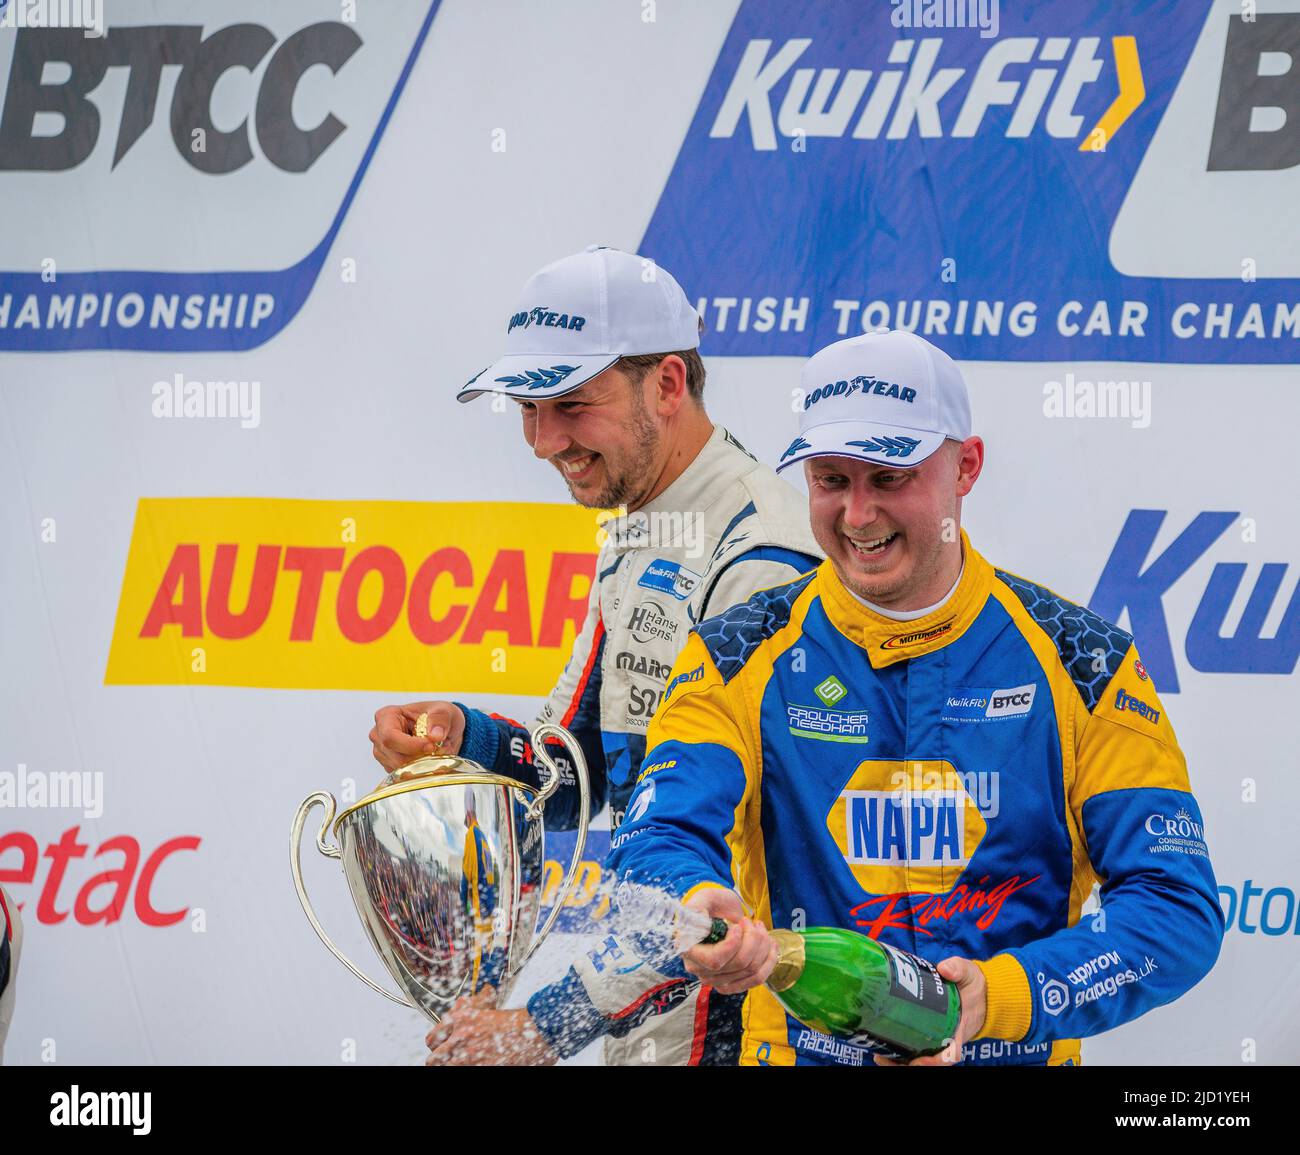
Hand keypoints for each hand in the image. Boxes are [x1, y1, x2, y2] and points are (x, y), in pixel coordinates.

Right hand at [370, 701, 464, 772]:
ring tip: (435, 752)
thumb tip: (435, 735)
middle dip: (419, 758)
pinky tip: (428, 759)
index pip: (390, 736)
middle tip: (438, 751)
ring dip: (421, 765)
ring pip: (399, 769)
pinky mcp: (390, 765)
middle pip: (394, 756)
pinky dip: (419, 771)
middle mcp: (380, 735)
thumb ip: (439, 719)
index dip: (411, 745)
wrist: (440, 727)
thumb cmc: (436, 715)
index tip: (431, 746)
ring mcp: (383, 752)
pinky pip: (403, 775)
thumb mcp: (443, 710)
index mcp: (386, 716)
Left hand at [424, 987, 558, 1065]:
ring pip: (444, 1067)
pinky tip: (478, 1063)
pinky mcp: (480, 1067)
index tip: (442, 1048)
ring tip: (464, 1061)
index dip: (437, 1045)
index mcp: (462, 1018)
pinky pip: (462, 1070)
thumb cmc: (517, 1020)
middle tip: (451, 1059)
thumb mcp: (489, 1007)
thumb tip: (460, 1006)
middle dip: (441, 1060)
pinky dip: (469, 1068)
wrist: (537, 1031)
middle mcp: (462, 1036)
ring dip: (453, 1064)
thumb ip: (469, 1009)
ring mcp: (470, 1055)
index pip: (432, 1039)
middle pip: (434, 1059)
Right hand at [680, 888, 776, 994]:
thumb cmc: (711, 905)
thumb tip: (698, 915)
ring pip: (751, 970)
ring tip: (760, 928)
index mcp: (688, 949)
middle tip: (751, 922)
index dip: (733, 944)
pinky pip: (756, 979)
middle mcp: (699, 969)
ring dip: (763, 947)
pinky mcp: (731, 983)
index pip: (715, 960)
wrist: (719, 914)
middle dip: (753, 939)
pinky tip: (770, 945)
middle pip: (739, 964)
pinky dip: (768, 961)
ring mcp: (715, 980)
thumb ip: (699, 906)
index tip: (738, 926)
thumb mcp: (704, 898)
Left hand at [873, 956, 986, 1066]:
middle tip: (885, 1057)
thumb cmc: (972, 984)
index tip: (921, 1059)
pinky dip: (899, 1053)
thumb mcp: (968, 973)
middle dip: (909, 1063)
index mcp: (958, 1029)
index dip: (935, 1061)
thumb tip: (944, 969)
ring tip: (879, 1055)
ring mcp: (936, 1038)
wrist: (978, 992)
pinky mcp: (926, 1033)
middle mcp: (946, 1039)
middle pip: (929, 1062)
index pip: (950, 1054)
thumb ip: (958, 969)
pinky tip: (882, 1049)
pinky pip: (913, 1048)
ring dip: (900, 1061)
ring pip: (918, 1058)